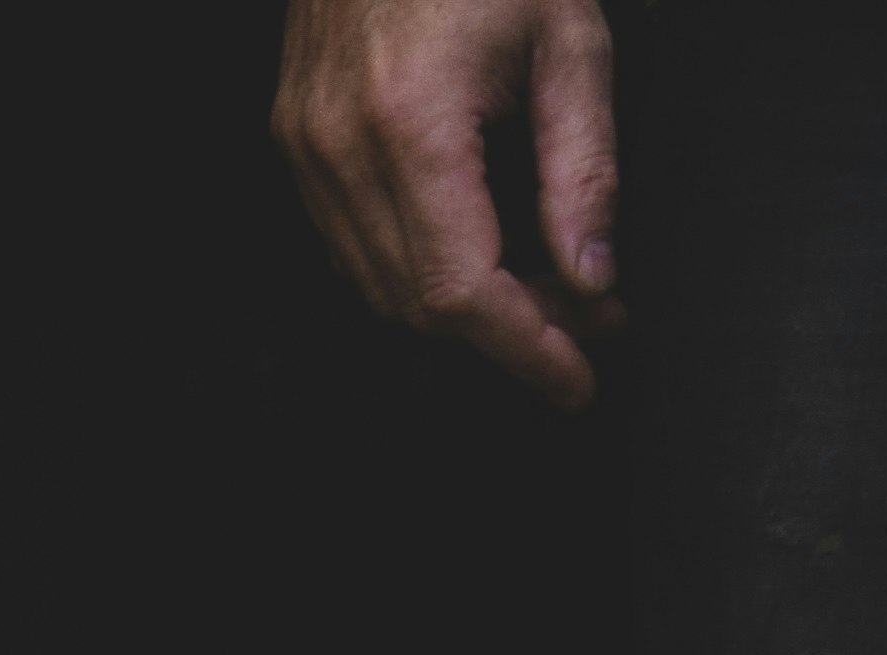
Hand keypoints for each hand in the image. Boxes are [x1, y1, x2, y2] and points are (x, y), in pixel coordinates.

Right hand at [277, 0, 623, 409]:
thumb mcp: (570, 43)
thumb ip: (585, 172)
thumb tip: (592, 280)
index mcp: (412, 120)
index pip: (460, 292)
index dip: (525, 351)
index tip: (579, 379)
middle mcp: (340, 144)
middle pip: (417, 305)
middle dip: (511, 330)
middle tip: (590, 314)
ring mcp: (305, 143)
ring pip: (379, 286)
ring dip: (464, 306)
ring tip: (545, 281)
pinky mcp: (294, 136)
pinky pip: (351, 242)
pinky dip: (416, 265)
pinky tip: (477, 243)